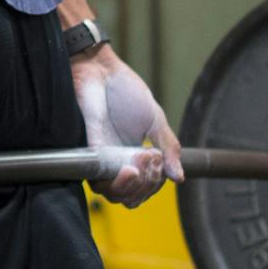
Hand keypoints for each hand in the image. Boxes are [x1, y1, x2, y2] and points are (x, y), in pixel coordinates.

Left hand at [71, 43, 183, 206]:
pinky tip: (130, 166)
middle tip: (151, 159)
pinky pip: (98, 180)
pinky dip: (118, 179)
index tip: (160, 161)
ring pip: (113, 194)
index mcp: (133, 157)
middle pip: (129, 196)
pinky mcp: (87, 153)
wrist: (101, 71)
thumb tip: (180, 178)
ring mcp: (101, 159)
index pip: (145, 188)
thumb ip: (169, 148)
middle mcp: (116, 162)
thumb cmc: (125, 92)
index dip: (155, 184)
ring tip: (140, 164)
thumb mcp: (156, 120)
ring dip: (132, 186)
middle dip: (146, 185)